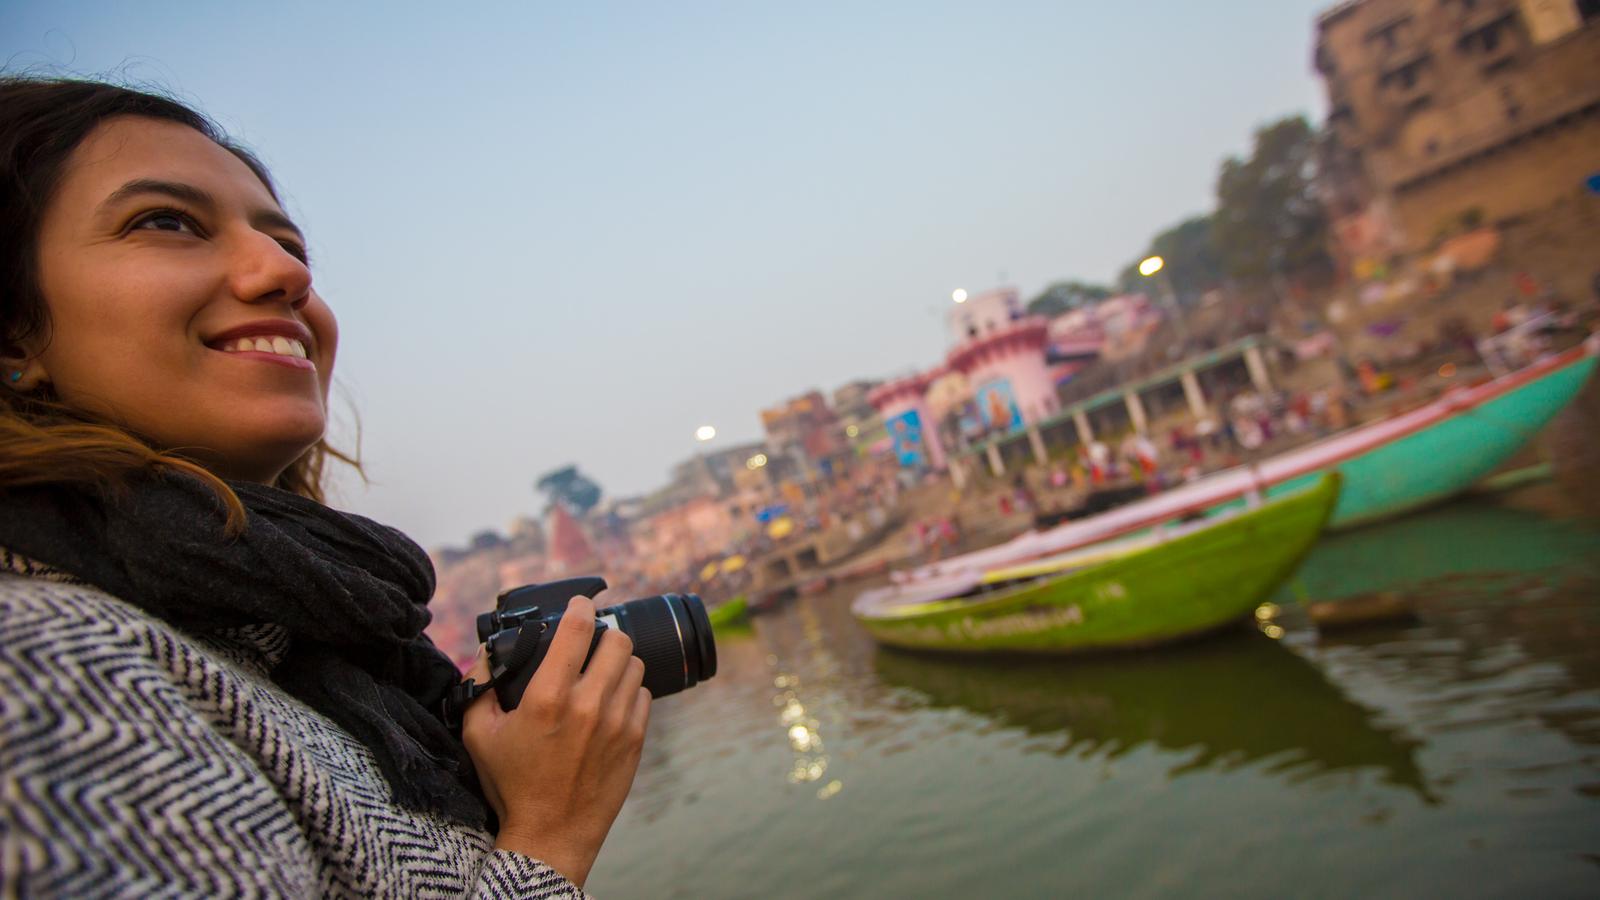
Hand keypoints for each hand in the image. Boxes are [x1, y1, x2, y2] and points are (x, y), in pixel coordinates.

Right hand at [461, 596, 650, 886]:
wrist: (551, 833)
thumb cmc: (511, 785)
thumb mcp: (477, 734)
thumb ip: (479, 687)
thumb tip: (489, 652)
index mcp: (548, 697)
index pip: (577, 629)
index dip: (580, 606)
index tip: (579, 603)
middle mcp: (588, 704)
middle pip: (617, 640)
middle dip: (603, 634)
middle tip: (591, 641)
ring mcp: (618, 722)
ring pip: (634, 664)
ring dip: (617, 662)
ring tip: (601, 671)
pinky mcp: (635, 740)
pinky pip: (643, 695)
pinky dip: (629, 691)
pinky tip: (612, 700)